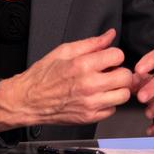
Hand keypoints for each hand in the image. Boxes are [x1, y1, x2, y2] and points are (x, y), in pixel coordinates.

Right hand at [0, 29, 132, 131]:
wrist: (28, 100)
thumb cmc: (43, 76)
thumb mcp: (64, 51)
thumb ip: (91, 43)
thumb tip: (110, 35)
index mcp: (83, 66)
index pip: (118, 56)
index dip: (114, 55)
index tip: (107, 58)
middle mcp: (89, 85)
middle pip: (126, 77)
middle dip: (120, 71)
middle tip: (110, 72)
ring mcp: (90, 104)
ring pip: (123, 95)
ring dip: (118, 89)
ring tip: (106, 85)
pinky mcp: (89, 117)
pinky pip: (113, 110)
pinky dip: (108, 103)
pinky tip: (97, 97)